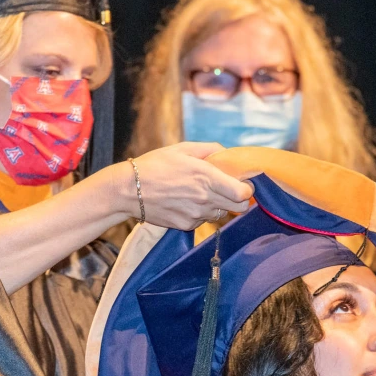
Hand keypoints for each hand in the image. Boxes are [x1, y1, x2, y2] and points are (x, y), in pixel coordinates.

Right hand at [93, 142, 253, 230]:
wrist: (128, 190)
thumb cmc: (154, 165)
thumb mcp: (183, 149)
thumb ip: (211, 150)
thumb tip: (228, 154)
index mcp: (207, 177)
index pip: (244, 193)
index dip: (248, 188)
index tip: (243, 183)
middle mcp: (205, 199)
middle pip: (240, 208)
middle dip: (239, 199)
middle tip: (229, 190)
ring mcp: (196, 215)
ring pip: (222, 214)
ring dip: (219, 205)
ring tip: (201, 193)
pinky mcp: (186, 226)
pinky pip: (204, 221)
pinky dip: (202, 213)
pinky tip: (187, 202)